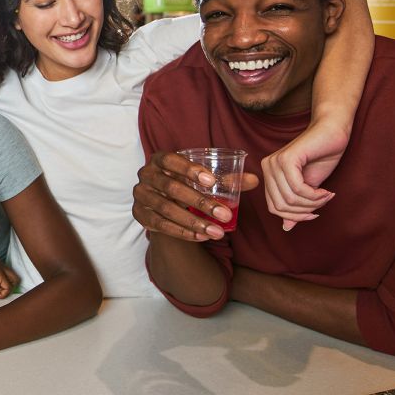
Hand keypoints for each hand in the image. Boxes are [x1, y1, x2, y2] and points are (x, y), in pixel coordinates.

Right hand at [133, 151, 258, 241]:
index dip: (189, 169)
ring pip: (166, 209)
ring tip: (217, 231)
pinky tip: (201, 236)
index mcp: (159, 159)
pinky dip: (181, 231)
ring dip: (193, 221)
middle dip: (200, 202)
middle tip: (225, 214)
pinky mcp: (139, 214)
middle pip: (171, 188)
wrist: (161, 199)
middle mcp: (146, 175)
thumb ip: (226, 179)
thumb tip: (254, 180)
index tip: (211, 181)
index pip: (171, 160)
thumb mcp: (201, 178)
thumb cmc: (184, 183)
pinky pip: (160, 225)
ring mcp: (141, 195)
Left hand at [261, 123, 345, 230]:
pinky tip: (326, 191)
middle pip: (280, 206)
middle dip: (305, 211)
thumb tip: (286, 228)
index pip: (274, 208)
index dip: (295, 216)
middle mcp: (267, 167)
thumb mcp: (308, 188)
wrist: (332, 132)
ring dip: (313, 203)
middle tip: (323, 203)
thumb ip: (296, 205)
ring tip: (326, 196)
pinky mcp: (286, 159)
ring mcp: (274, 162)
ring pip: (289, 199)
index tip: (315, 214)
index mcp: (269, 174)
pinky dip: (314, 195)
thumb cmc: (321, 157)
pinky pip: (297, 188)